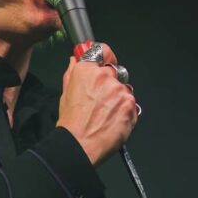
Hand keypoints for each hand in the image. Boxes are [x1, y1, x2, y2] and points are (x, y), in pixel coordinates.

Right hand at [56, 43, 137, 165]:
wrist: (79, 146)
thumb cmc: (71, 124)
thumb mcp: (65, 94)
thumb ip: (73, 72)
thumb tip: (75, 60)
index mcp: (87, 71)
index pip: (102, 51)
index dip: (105, 56)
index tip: (105, 60)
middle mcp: (106, 77)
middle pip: (115, 72)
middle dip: (110, 82)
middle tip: (101, 100)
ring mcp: (120, 91)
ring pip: (124, 89)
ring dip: (119, 98)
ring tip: (106, 114)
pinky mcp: (131, 105)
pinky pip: (132, 104)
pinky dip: (125, 111)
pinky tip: (112, 121)